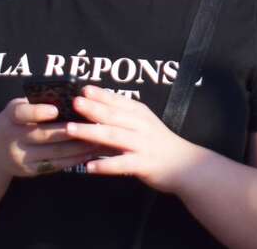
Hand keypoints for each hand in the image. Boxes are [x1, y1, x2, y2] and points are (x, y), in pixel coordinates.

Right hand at [0, 96, 94, 178]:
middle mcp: (13, 138)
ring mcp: (21, 156)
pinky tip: (88, 153)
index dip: (39, 111)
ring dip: (78, 147)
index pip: (22, 113)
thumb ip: (39, 103)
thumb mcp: (19, 108)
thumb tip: (73, 98)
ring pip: (54, 152)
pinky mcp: (30, 170)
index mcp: (11, 117)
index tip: (56, 110)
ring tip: (98, 139)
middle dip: (70, 130)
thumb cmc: (15, 122)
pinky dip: (74, 159)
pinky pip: (55, 165)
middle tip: (93, 125)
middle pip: (43, 135)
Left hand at [71, 86, 209, 192]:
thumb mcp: (141, 126)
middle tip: (74, 103)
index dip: (101, 95)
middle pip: (113, 115)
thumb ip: (118, 121)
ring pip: (113, 136)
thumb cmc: (158, 144)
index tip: (83, 89)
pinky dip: (105, 165)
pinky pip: (121, 164)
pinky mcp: (143, 164)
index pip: (118, 101)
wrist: (185, 165)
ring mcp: (142, 145)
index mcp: (140, 114)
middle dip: (92, 108)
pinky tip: (89, 167)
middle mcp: (140, 126)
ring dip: (91, 132)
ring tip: (71, 130)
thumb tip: (91, 113)